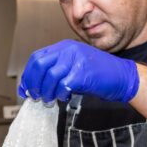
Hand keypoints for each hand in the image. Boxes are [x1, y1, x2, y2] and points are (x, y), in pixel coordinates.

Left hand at [18, 40, 138, 102]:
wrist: (122, 76)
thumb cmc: (99, 74)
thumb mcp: (75, 66)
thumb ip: (57, 70)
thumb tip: (36, 85)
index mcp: (65, 47)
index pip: (37, 58)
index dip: (28, 75)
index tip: (25, 88)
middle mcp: (69, 50)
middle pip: (40, 65)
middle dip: (34, 83)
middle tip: (35, 96)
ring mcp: (76, 59)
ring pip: (50, 76)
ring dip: (46, 91)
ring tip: (49, 100)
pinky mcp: (83, 72)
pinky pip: (63, 84)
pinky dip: (60, 94)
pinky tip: (64, 97)